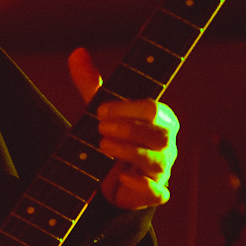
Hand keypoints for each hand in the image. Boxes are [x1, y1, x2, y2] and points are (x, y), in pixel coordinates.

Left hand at [68, 48, 178, 208]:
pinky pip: (157, 192)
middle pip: (159, 134)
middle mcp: (167, 143)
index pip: (153, 109)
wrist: (113, 178)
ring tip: (102, 146)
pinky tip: (122, 178)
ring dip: (128, 153)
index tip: (100, 110)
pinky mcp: (156, 193)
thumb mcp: (102, 111)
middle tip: (99, 128)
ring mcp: (164, 169)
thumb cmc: (114, 136)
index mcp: (160, 118)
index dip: (127, 109)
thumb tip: (77, 52)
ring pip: (156, 161)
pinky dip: (141, 186)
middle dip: (127, 129)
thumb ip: (92, 84)